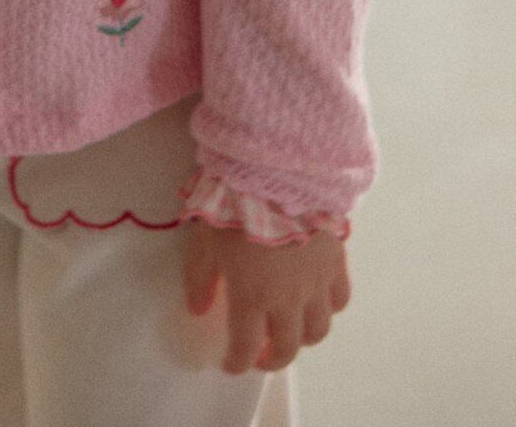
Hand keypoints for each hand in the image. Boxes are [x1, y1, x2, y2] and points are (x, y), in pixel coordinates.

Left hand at [182, 217, 350, 373]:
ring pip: (318, 331)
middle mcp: (289, 300)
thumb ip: (200, 278)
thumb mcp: (204, 240)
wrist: (277, 172)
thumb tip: (198, 309)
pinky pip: (340, 300)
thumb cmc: (233, 204)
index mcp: (252, 296)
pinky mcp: (337, 264)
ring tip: (289, 330)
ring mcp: (317, 284)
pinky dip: (329, 308)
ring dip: (302, 338)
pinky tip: (316, 300)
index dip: (236, 362)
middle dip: (272, 360)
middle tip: (260, 356)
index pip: (245, 346)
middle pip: (287, 348)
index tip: (229, 364)